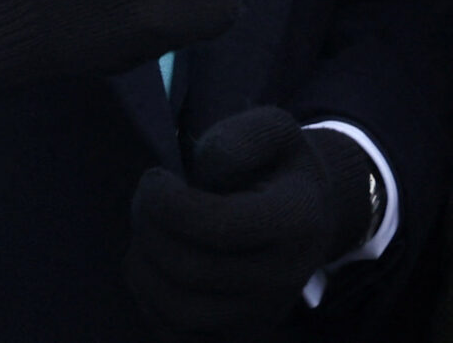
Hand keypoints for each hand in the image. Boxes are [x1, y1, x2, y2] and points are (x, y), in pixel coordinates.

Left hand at [129, 107, 376, 334]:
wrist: (310, 216)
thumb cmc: (281, 168)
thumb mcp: (273, 130)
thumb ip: (242, 138)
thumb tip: (204, 168)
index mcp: (297, 220)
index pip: (219, 225)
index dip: (169, 203)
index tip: (155, 178)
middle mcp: (284, 277)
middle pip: (192, 269)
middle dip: (149, 230)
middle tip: (142, 201)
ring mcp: (261, 315)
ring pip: (178, 309)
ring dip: (142, 267)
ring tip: (144, 232)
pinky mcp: (237, 336)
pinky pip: (174, 332)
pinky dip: (148, 299)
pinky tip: (152, 263)